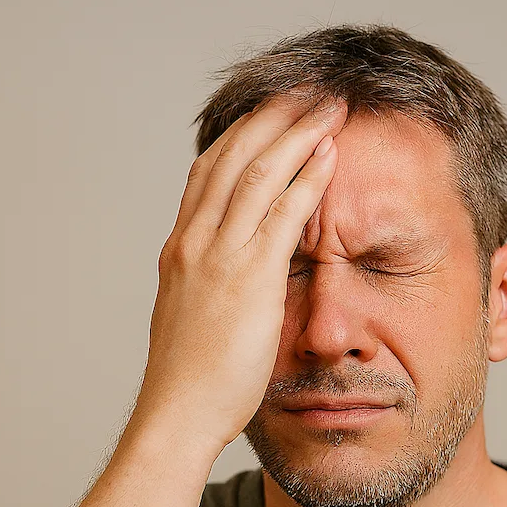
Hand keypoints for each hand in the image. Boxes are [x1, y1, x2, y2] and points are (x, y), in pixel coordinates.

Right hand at [131, 94, 347, 456]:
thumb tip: (226, 277)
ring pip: (259, 172)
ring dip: (297, 133)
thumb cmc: (188, 378)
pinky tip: (330, 156)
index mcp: (181, 247)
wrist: (176, 413)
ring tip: (328, 108)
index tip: (270, 115)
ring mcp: (219, 255)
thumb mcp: (190, 316)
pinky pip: (283, 214)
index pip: (209, 171)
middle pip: (234, 157)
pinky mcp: (248, 277)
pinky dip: (308, 179)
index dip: (242, 135)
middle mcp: (194, 240)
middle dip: (273, 117)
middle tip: (305, 92)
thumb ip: (207, 284)